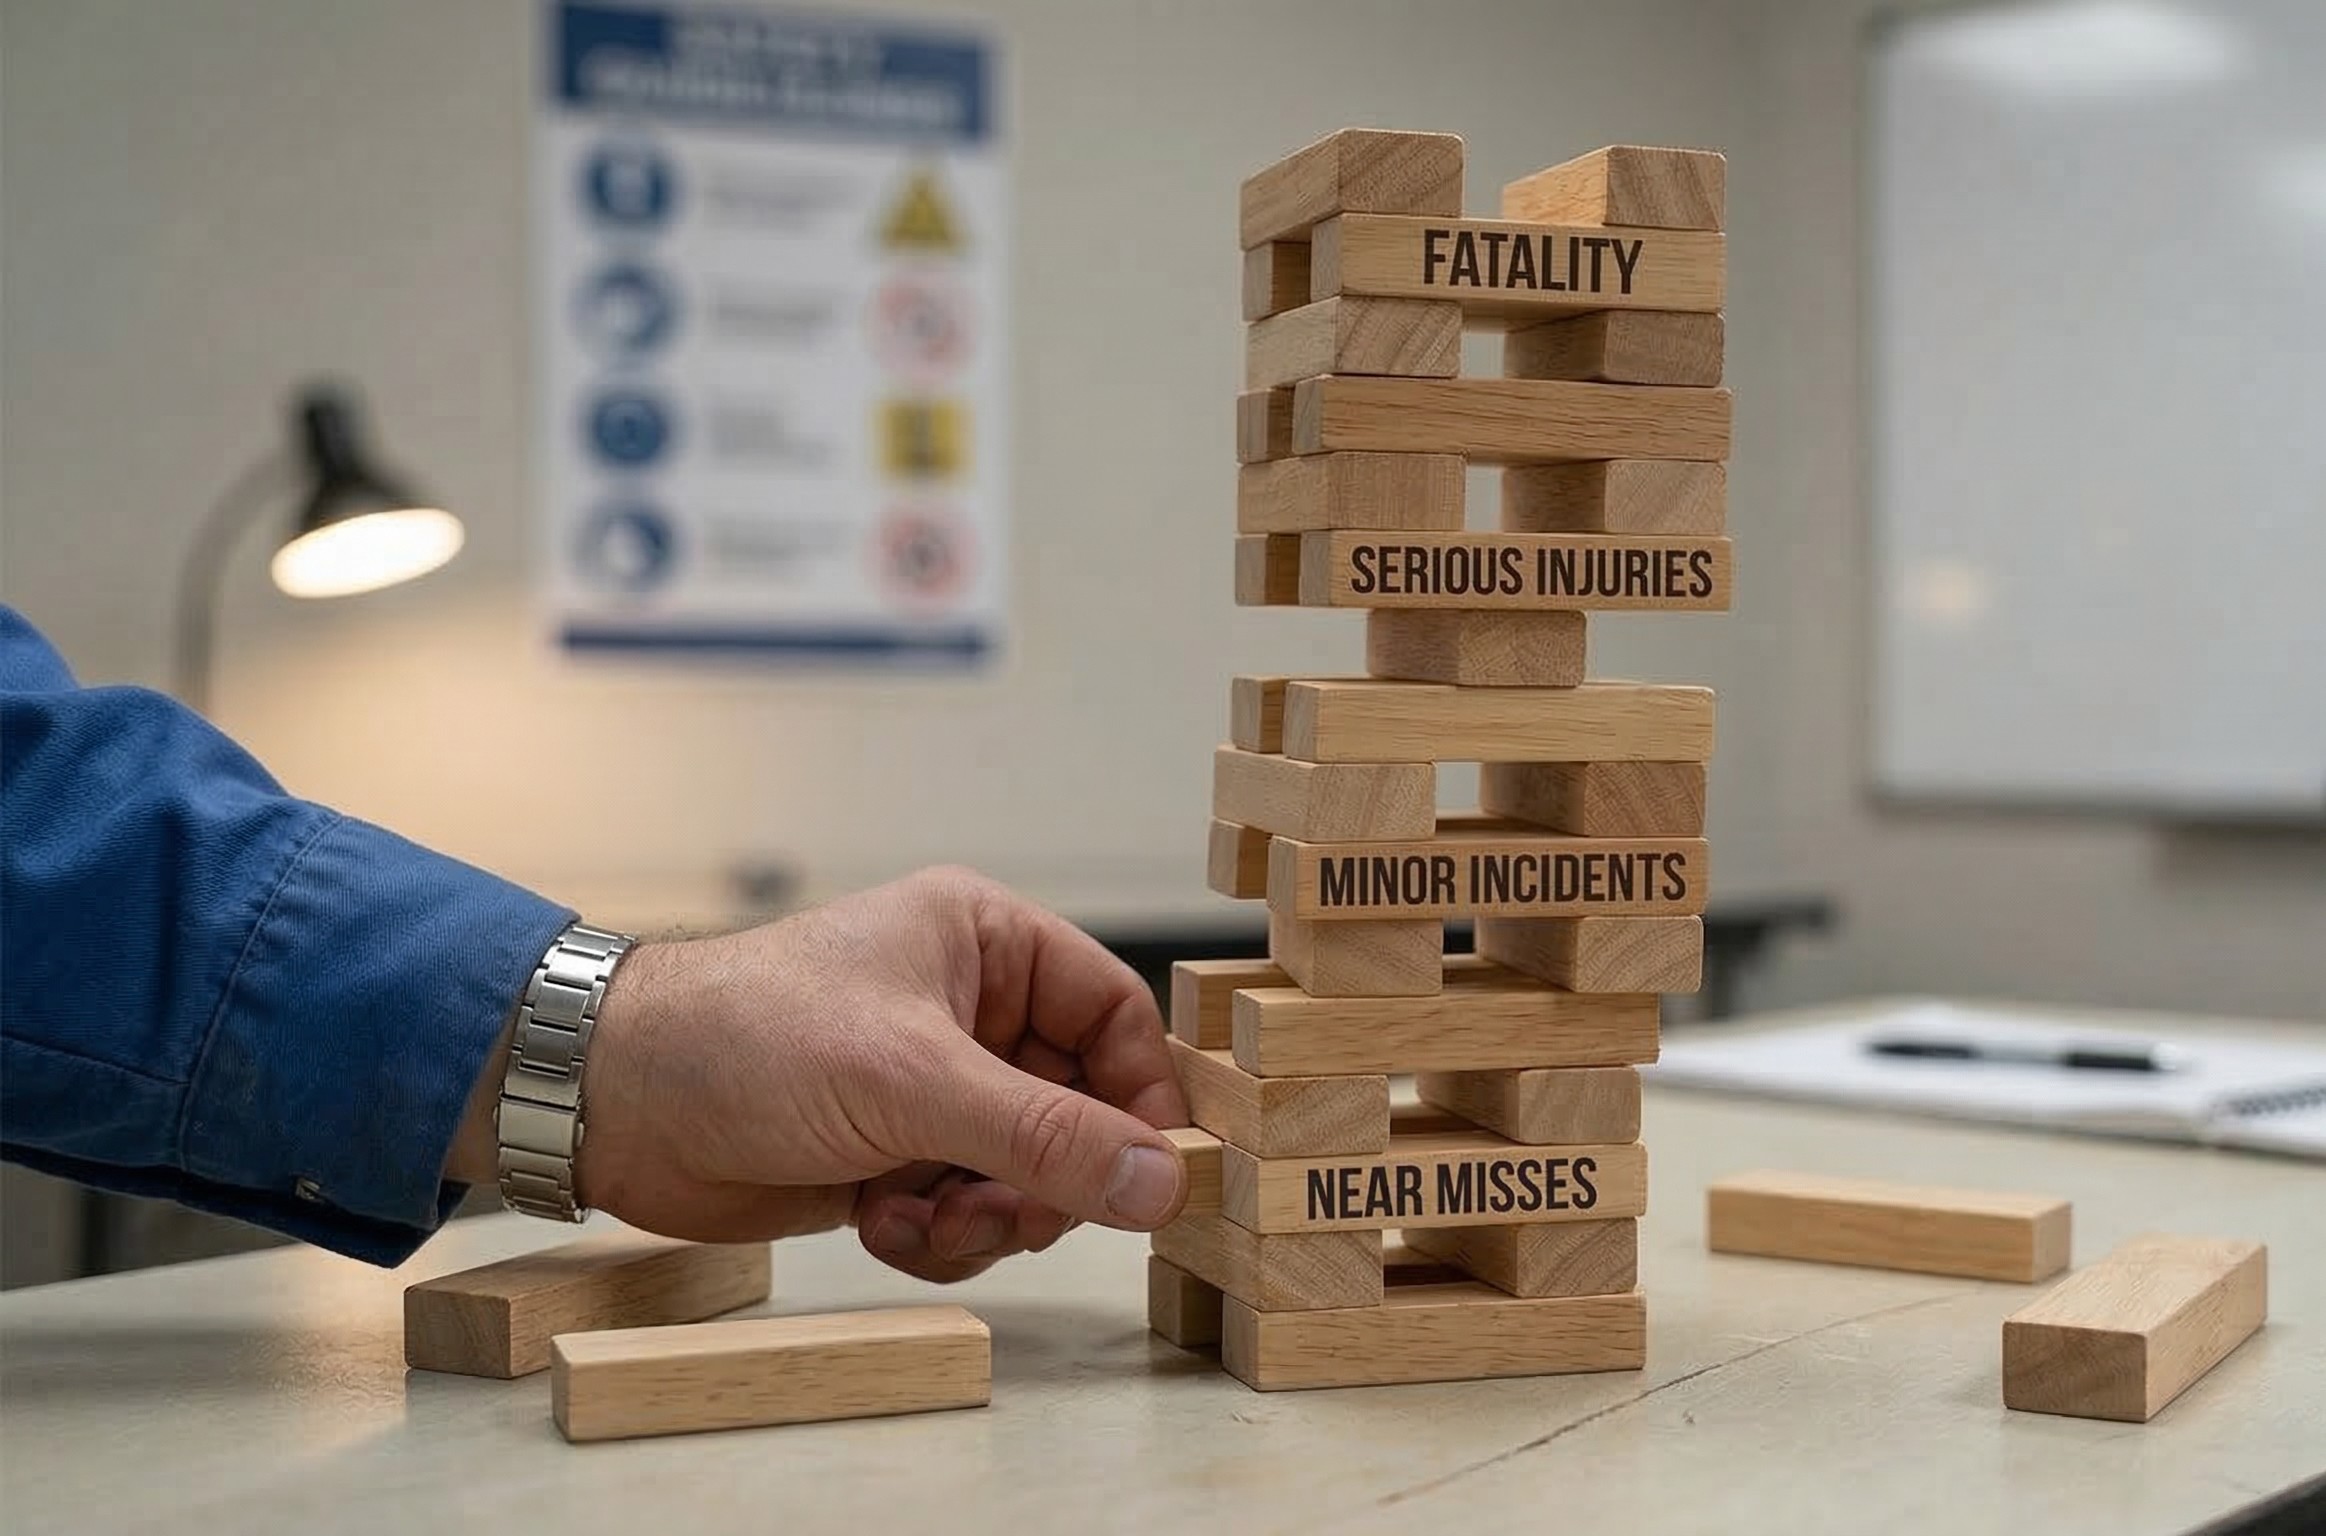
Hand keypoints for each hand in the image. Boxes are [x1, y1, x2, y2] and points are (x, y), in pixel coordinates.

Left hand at [480, 868, 1192, 1282]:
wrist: (615, 1104)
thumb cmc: (745, 1038)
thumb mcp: (911, 1081)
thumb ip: (1043, 1136)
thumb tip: (1159, 1182)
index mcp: (985, 943)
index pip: (1113, 1015)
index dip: (1140, 1098)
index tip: (1153, 1177)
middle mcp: (968, 1011)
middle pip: (1078, 1109)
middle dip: (1049, 1176)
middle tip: (1013, 1214)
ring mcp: (930, 1088)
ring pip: (1027, 1173)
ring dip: (991, 1215)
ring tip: (924, 1217)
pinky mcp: (894, 1154)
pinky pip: (969, 1212)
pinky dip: (940, 1235)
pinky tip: (882, 1223)